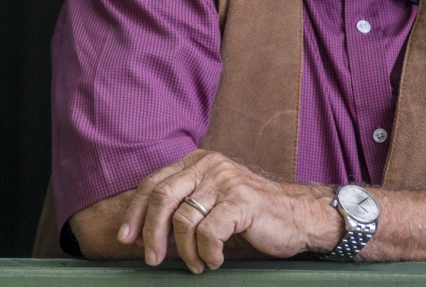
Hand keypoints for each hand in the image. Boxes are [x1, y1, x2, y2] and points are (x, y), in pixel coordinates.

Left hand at [117, 150, 342, 272]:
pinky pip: (208, 233)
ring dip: (185, 251)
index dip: (135, 212)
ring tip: (196, 264)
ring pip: (183, 219)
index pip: (153, 183)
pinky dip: (207, 253)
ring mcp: (227, 181)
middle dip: (150, 233)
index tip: (126, 239)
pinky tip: (216, 260)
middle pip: (162, 197)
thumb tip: (142, 229)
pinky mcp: (243, 201)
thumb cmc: (252, 214)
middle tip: (152, 259)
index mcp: (200, 161)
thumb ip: (185, 201)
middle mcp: (211, 165)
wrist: (298, 217)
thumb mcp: (214, 199)